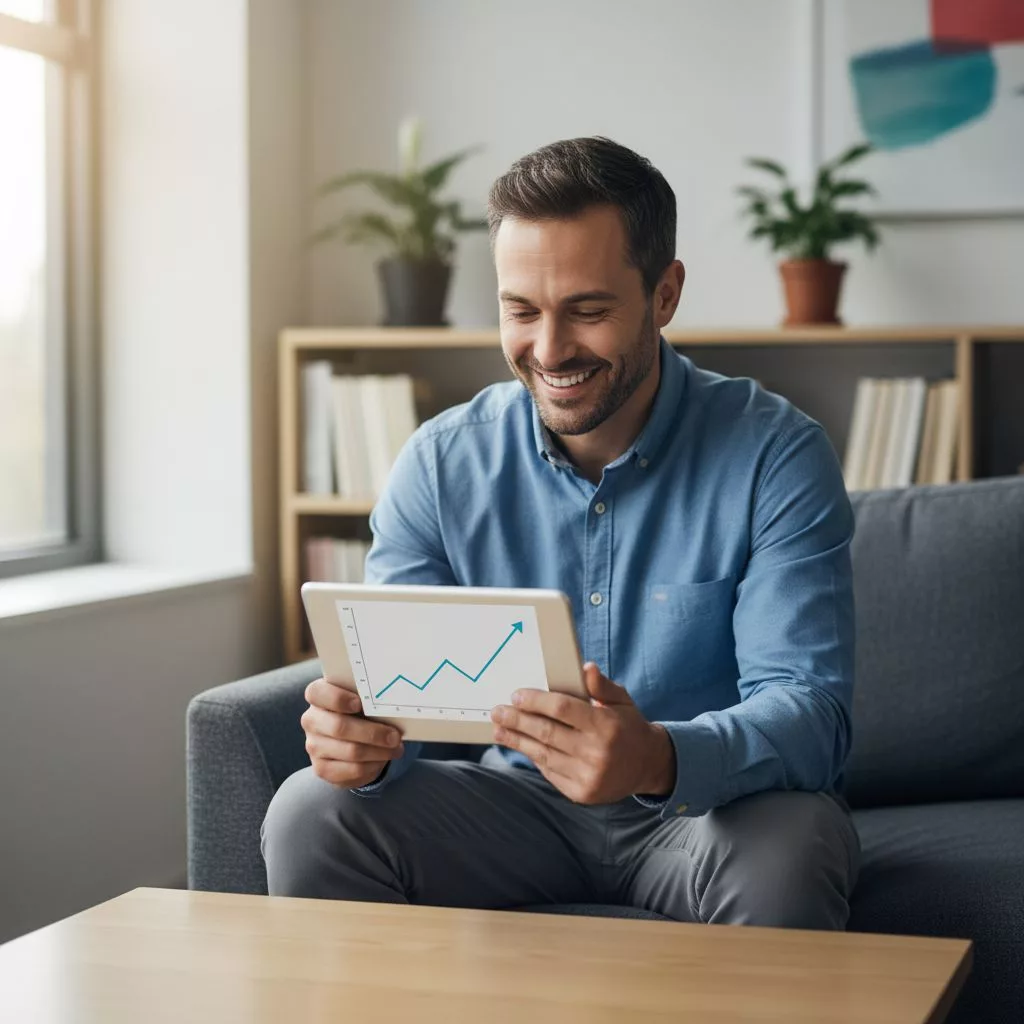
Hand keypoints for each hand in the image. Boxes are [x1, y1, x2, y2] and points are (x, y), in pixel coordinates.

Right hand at [301, 678, 404, 788]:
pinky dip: (373, 766)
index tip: (360, 703)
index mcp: (318, 695)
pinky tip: (382, 759)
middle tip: (395, 736)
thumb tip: (391, 703)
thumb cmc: (360, 710)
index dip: (338, 698)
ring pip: (350, 752)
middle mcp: (311, 720)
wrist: (353, 737)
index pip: (317, 693)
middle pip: (339, 727)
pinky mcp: (321, 768)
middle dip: (372, 733)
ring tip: (396, 749)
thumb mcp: (363, 698)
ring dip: (379, 752)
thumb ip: (369, 696)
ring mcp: (314, 746)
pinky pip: (352, 771)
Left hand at [490, 662, 675, 804]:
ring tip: (499, 729)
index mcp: (606, 725)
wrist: (649, 766)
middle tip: (498, 711)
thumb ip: (601, 686)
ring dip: (517, 740)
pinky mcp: (581, 793)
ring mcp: (588, 776)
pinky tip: (520, 745)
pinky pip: (550, 772)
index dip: (536, 701)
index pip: (563, 709)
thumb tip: (585, 667)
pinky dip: (534, 757)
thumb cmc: (629, 727)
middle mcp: (597, 752)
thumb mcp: (622, 701)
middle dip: (518, 720)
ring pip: (543, 754)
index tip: (516, 695)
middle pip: (547, 732)